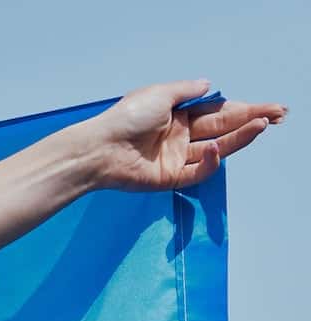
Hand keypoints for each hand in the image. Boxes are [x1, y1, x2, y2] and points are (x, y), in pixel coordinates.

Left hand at [79, 79, 284, 192]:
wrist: (99, 148)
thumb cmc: (125, 118)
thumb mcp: (159, 94)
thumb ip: (186, 91)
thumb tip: (209, 85)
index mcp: (178, 116)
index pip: (218, 112)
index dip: (244, 109)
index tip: (269, 108)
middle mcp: (180, 137)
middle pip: (223, 128)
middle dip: (251, 120)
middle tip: (278, 114)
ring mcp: (176, 158)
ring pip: (217, 148)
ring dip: (241, 137)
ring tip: (263, 124)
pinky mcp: (170, 178)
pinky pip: (198, 171)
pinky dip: (211, 162)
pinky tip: (218, 149)